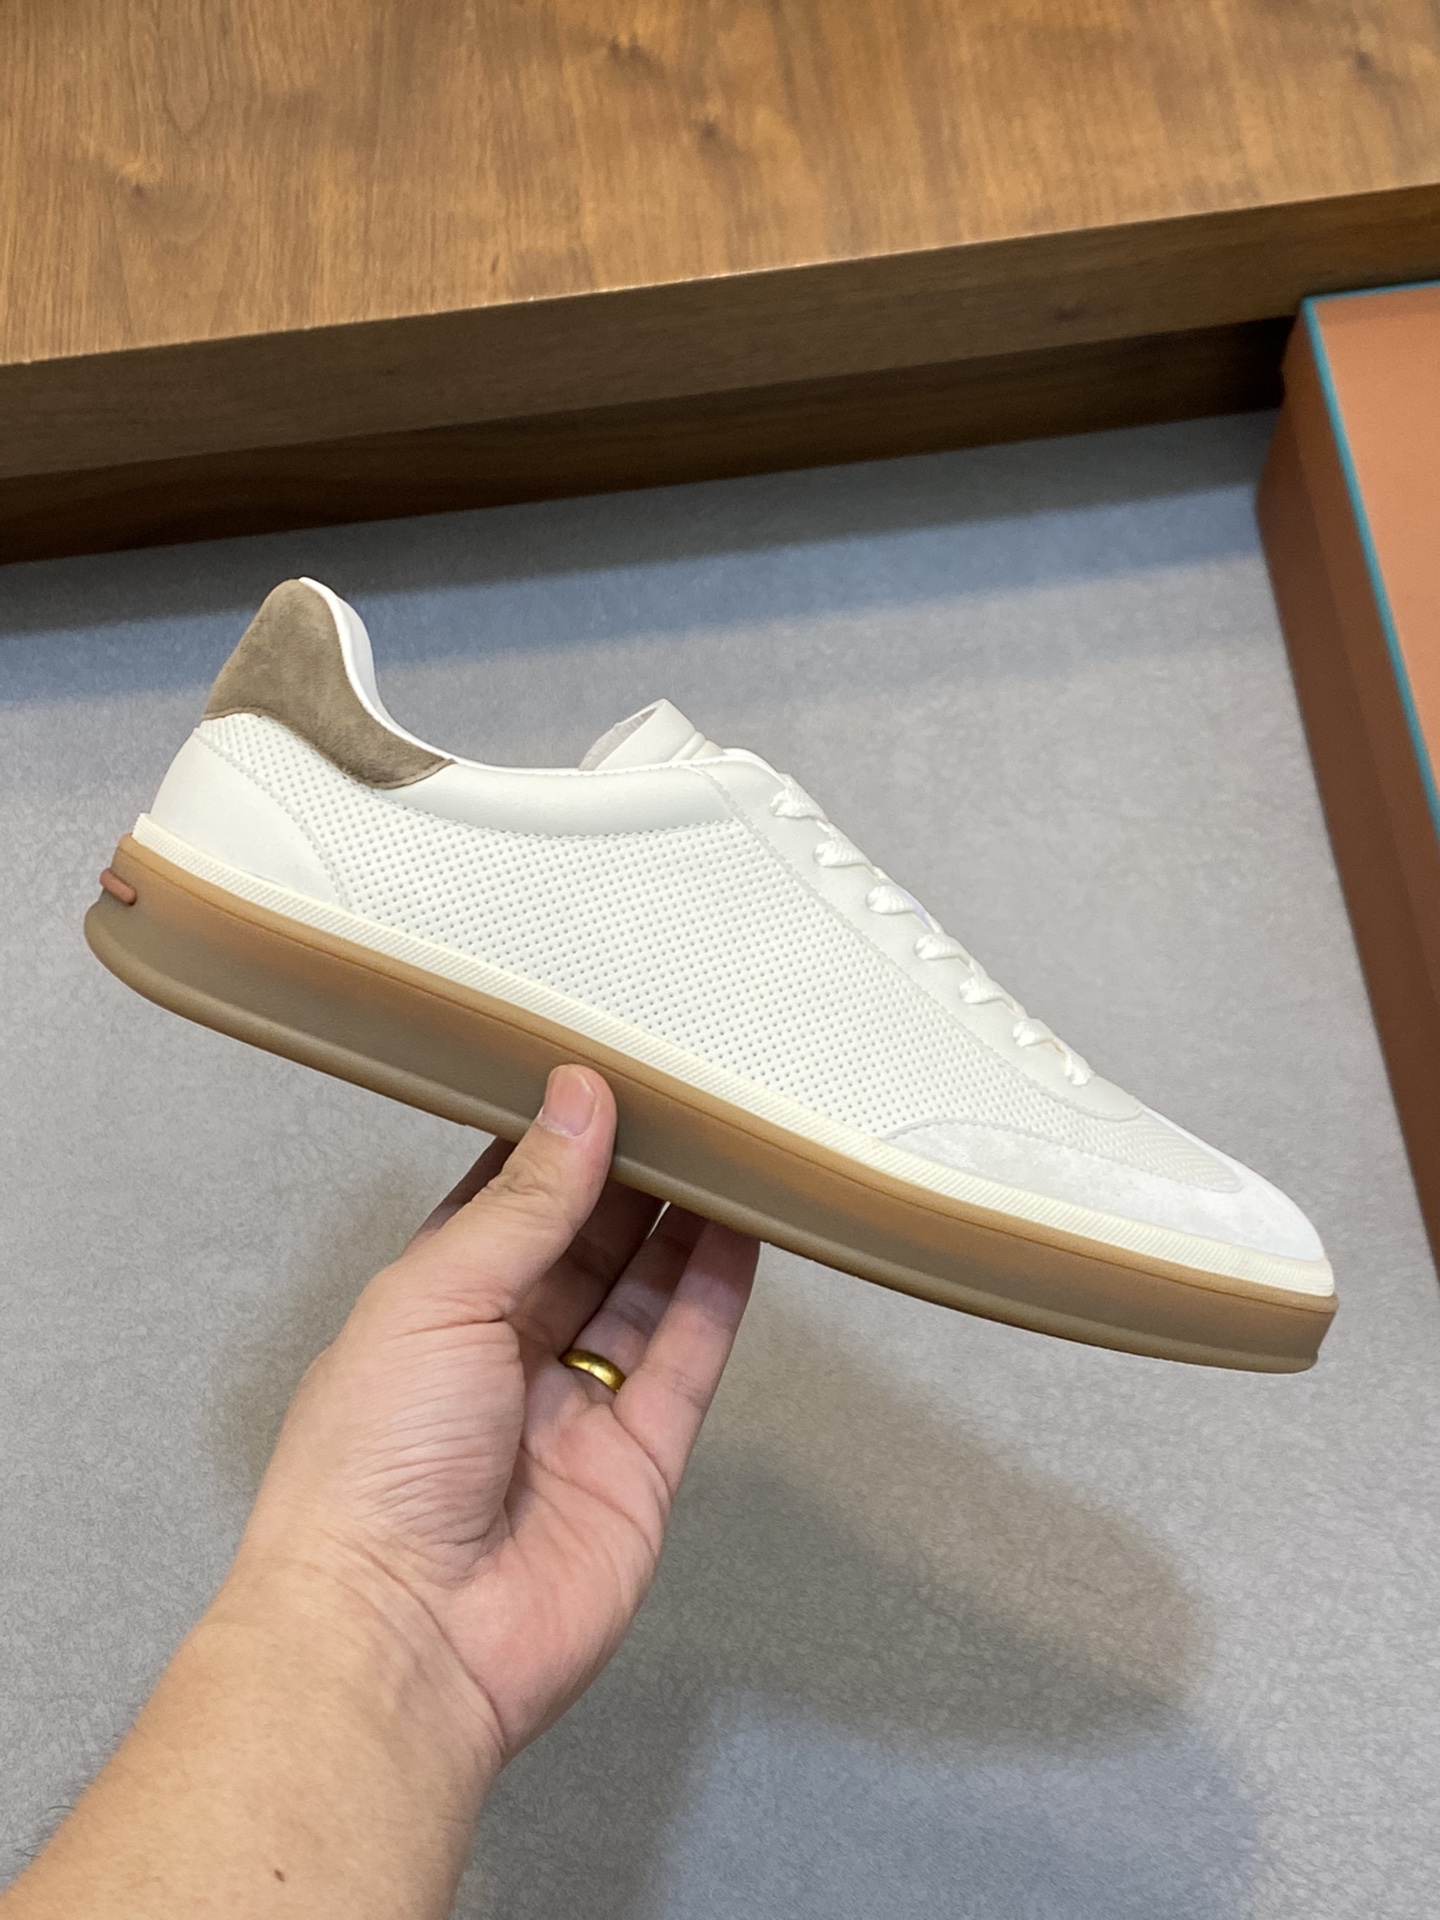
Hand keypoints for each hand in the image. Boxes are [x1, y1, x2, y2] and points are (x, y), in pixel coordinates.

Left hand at [232, 1063, 758, 1768]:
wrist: (403, 1640)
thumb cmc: (372, 1467)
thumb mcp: (437, 1298)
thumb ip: (525, 1202)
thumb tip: (577, 1098)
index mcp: (431, 1310)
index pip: (502, 1204)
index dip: (552, 1142)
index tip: (603, 1074)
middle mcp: (502, 1356)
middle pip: (584, 1246)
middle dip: (630, 1174)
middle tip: (684, 1098)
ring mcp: (574, 1412)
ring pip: (643, 1296)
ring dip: (684, 1222)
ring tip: (731, 1143)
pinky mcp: (638, 1464)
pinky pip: (687, 1363)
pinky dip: (718, 1295)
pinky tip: (747, 1228)